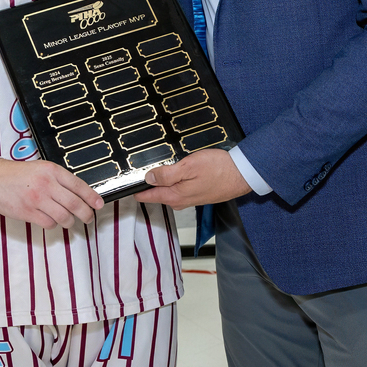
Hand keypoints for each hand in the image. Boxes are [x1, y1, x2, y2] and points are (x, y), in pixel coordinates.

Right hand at [0, 159, 104, 229]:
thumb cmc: (19, 174)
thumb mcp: (42, 169)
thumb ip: (59, 179)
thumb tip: (80, 195)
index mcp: (52, 171)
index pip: (78, 185)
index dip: (91, 197)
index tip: (99, 205)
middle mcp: (46, 184)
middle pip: (74, 204)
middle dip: (86, 214)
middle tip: (88, 218)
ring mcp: (36, 199)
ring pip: (63, 216)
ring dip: (70, 222)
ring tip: (69, 221)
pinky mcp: (27, 212)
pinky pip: (49, 223)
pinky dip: (53, 224)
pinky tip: (51, 220)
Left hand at [134, 149, 251, 208]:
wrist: (242, 174)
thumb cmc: (218, 169)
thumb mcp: (188, 166)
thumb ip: (166, 174)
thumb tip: (148, 178)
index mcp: (174, 196)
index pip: (146, 196)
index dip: (134, 188)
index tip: (124, 183)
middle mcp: (179, 201)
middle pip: (155, 192)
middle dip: (148, 181)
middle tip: (141, 166)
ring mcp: (188, 199)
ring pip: (167, 189)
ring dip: (162, 179)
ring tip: (159, 165)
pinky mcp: (196, 194)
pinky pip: (179, 188)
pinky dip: (175, 180)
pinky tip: (178, 169)